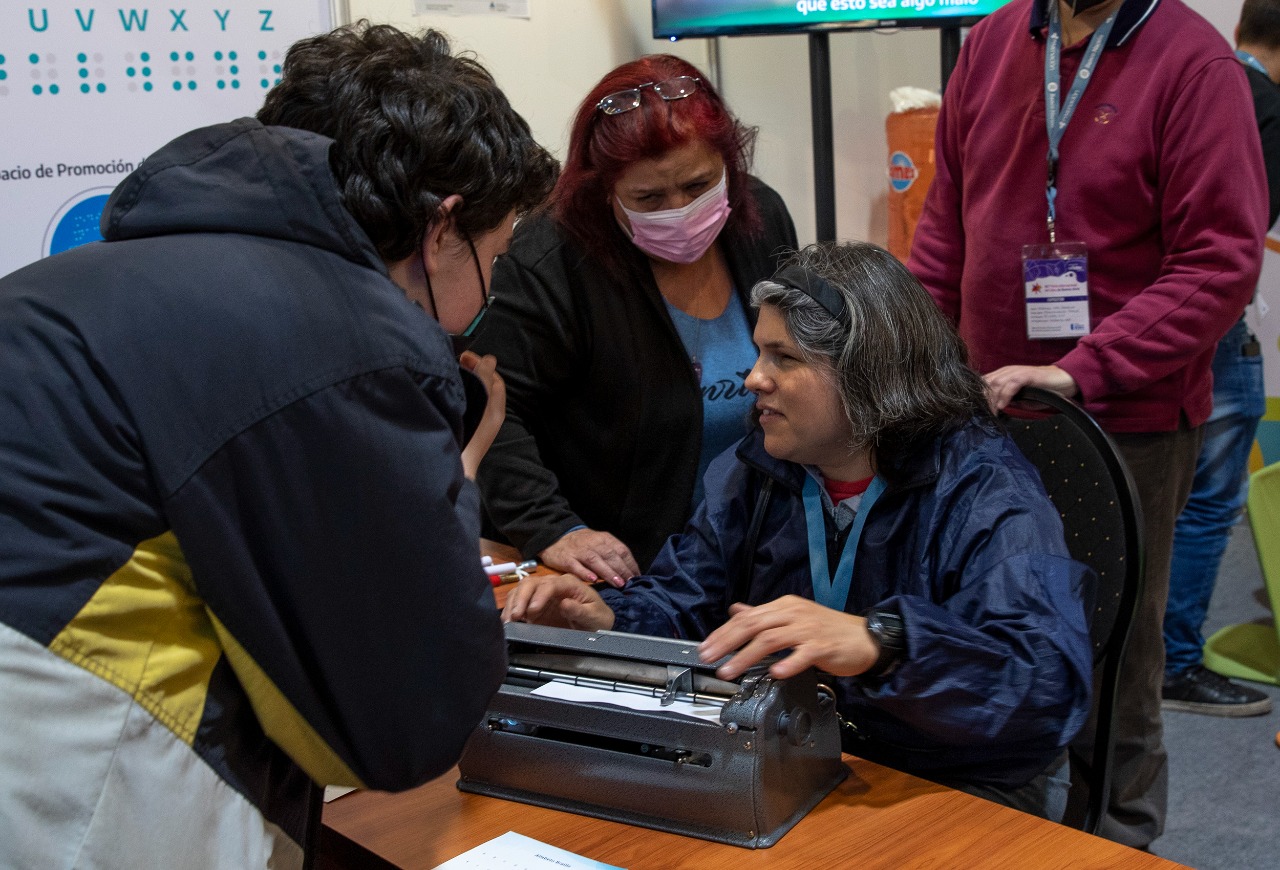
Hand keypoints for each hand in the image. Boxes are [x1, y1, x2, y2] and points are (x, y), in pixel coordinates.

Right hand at [457, 350, 505, 478]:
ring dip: (463, 381)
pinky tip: (443, 390)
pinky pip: (463, 404)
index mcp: (496, 409)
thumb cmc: (468, 433)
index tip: (464, 356)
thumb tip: (489, 359)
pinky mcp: (462, 428)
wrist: (454, 467)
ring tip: (449, 372)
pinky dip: (456, 393)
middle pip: (483, 386)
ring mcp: (475, 423)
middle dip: (472, 371)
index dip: (482, 364)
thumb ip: (484, 378)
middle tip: (455, 362)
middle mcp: (488, 416)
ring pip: (472, 394)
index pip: (494, 379)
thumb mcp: (480, 401)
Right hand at [502, 574, 615, 630]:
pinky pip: (518, 602)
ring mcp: (541, 594)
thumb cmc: (597, 618)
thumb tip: (565, 603)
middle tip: (515, 616)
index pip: (551, 584)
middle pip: (531, 583)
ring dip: (513, 604)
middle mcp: (552, 584)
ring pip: (521, 590)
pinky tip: (509, 622)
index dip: (540, 595)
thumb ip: (580, 610)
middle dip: (521, 598)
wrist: (594, 625)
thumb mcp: (594, 616)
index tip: (533, 610)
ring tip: (509, 621)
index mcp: (569, 583)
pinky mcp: (533, 605)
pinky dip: (511, 610)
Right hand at [539, 528, 639, 586]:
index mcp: (604, 539)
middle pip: (610, 555)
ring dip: (607, 572)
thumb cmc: (582, 543)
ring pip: (595, 560)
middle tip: (629, 582)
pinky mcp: (565, 558)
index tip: (637, 577)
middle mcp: (593, 543)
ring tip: (617, 583)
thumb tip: (630, 572)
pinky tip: (593, 580)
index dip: (630, 563)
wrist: (555, 536)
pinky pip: (576, 566)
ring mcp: (579, 551)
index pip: (621, 550)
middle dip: (621, 569)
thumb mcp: (599, 543)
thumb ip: (613, 554)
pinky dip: (584, 573)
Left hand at [698, 596, 878, 680]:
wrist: (865, 638)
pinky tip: (775, 673)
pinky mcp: (823, 646)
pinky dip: (787, 664)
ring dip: (746, 656)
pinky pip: (802, 654)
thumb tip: (737, 611)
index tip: (706, 647)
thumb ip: (764, 615)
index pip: (747, 617)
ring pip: (771, 639)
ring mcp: (808, 630)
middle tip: (709, 657)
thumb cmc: (828, 630)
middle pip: (754, 625)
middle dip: (727, 642)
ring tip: (730, 670)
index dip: (724, 632)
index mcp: (784, 606)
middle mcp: (794, 614)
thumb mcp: (793, 616)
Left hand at [983, 364, 1077, 412]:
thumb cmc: (1044, 390)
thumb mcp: (1022, 398)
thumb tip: (995, 410)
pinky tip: (1002, 406)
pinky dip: (1005, 395)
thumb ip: (1008, 401)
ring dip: (991, 400)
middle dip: (982, 400)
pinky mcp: (1028, 374)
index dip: (978, 397)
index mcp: (1004, 376)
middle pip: (986, 384)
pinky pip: (1012, 383)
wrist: (1066, 381)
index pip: (984, 385)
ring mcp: (1017, 372)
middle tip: (981, 416)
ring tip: (991, 414)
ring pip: (996, 383)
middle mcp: (1008, 372)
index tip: (976, 412)